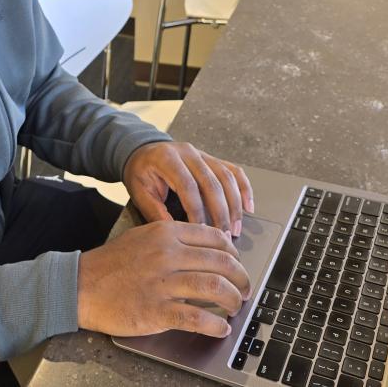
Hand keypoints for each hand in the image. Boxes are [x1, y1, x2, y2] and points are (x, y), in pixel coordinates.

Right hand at [77, 220, 250, 336]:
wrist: (81, 285)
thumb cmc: (111, 262)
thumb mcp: (143, 236)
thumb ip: (172, 238)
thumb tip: (205, 246)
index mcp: (166, 233)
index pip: (214, 238)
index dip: (234, 253)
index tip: (238, 263)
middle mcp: (168, 255)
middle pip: (221, 262)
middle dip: (241, 278)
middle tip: (245, 287)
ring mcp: (163, 283)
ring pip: (215, 288)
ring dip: (234, 301)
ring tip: (236, 307)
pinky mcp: (157, 311)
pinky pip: (198, 318)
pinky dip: (216, 325)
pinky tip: (221, 329)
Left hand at [122, 142, 253, 234]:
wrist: (142, 150)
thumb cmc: (140, 172)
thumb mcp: (138, 191)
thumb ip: (155, 210)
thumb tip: (176, 231)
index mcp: (167, 158)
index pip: (188, 186)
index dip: (197, 210)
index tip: (202, 231)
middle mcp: (188, 152)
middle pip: (212, 182)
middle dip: (220, 212)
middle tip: (224, 236)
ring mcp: (202, 153)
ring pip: (226, 177)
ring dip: (234, 205)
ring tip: (235, 228)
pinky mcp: (211, 158)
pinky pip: (233, 171)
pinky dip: (244, 188)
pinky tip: (249, 206)